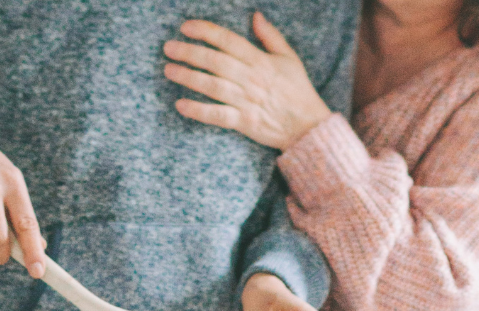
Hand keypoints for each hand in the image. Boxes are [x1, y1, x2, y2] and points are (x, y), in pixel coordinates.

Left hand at [163, 12, 332, 150]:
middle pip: (215, 61)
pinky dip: (198, 111)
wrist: (309, 126)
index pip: (228, 41)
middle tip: (169, 48)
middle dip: (189, 53)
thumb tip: (255, 15)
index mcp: (261, 60)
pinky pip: (218, 115)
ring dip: (189, 77)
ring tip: (169, 70)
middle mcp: (251, 79)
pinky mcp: (244, 122)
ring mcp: (247, 101)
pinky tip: (180, 105)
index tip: (186, 27)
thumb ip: (270, 36)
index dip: (206, 31)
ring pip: (213, 86)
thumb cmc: (298, 91)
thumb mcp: (289, 58)